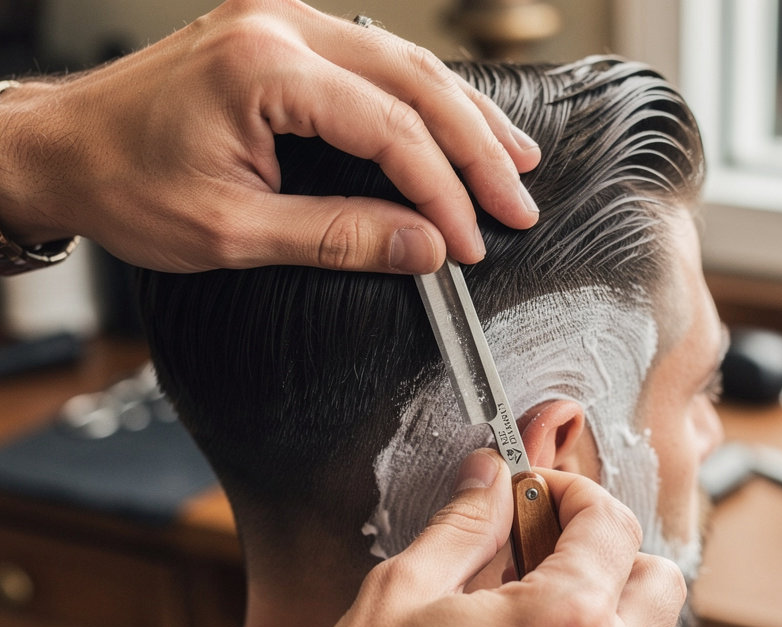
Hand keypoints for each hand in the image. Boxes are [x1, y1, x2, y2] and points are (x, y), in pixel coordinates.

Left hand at [0, 0, 540, 272]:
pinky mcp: (280, 37)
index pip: (390, 131)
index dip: (443, 193)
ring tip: (513, 162)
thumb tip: (423, 249)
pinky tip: (454, 126)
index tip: (471, 244)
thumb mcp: (234, 231)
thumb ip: (338, 237)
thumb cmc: (126, 186)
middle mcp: (279, 25)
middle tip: (518, 202)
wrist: (63, 149)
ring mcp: (281, 22)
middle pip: (414, 82)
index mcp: (263, 69)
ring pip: (404, 62)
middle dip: (477, 149)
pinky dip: (422, 102)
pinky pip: (374, 62)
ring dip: (464, 116)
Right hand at [231, 448, 687, 626]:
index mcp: (565, 618)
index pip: (613, 524)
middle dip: (614, 554)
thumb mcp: (404, 589)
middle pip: (661, 580)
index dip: (576, 495)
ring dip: (631, 618)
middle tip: (556, 555)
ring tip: (566, 618)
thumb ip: (466, 523)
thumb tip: (491, 478)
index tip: (545, 500)